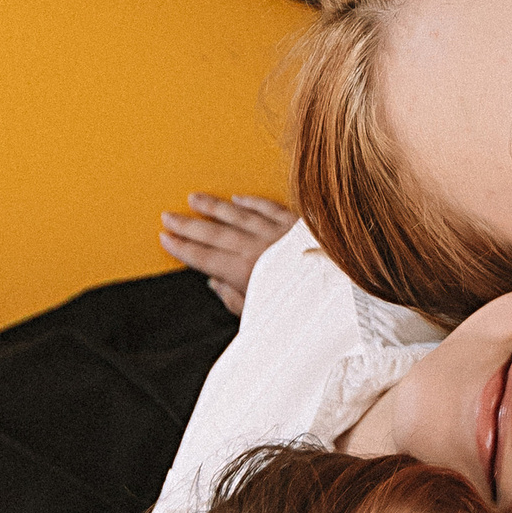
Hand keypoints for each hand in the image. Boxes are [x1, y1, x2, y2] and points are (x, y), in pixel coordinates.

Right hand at [159, 191, 297, 311]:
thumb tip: (216, 284)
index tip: (165, 238)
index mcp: (247, 272)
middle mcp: (259, 248)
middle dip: (188, 225)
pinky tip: (238, 198)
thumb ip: (236, 300)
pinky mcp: (298, 223)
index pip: (205, 258)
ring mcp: (278, 232)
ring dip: (214, 207)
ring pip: (238, 214)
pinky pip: (269, 208)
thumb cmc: (305, 308)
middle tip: (168, 216)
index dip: (183, 248)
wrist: (346, 290)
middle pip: (215, 233)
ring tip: (194, 199)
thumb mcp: (263, 314)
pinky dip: (251, 202)